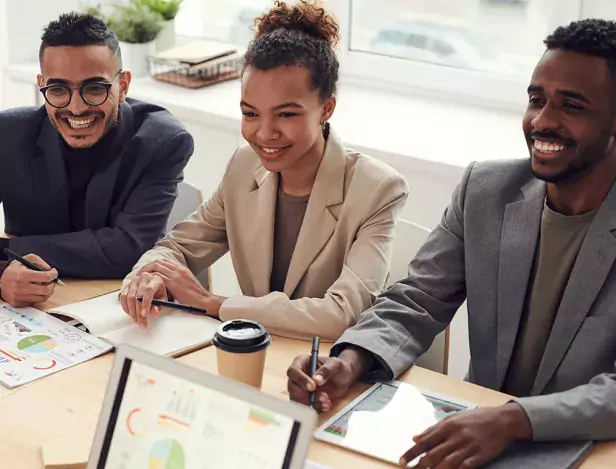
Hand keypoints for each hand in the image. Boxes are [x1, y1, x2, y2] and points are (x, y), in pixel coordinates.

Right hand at [0, 254, 56, 306]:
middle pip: (46, 290)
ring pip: (42, 298)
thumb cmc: (13, 269)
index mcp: (24, 275)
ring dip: (47, 292)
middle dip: (52, 285)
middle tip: (50, 281)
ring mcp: (19, 296)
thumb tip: (50, 270)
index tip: (54, 273)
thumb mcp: (26, 259)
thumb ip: (40, 262)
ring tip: (44, 286)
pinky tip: (35, 291)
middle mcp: (21, 287)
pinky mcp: (18, 303)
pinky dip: (38, 297)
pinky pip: (34, 302)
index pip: (46, 277)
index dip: (54, 274)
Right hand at [119, 272, 165, 327]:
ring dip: (132, 311)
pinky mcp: (126, 286)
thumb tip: (154, 314)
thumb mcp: (162, 299)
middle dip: (139, 312)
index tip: (145, 315)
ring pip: (129, 297)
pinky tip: (131, 314)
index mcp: (154, 280)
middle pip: (137, 296)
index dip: (146, 303)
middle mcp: (143, 278)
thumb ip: (159, 306)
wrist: (152, 285)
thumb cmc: (158, 292)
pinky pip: (123, 297)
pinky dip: (126, 307)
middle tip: (142, 322)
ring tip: (137, 320)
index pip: (148, 290)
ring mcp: (133, 282)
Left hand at [139, 260, 225, 316]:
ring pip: (156, 267)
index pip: (164, 261)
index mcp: (182, 269)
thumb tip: (168, 284)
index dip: (153, 264)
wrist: (205, 301)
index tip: (147, 270)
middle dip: (147, 266)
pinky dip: (150, 279)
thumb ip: (179, 281)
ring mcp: (176, 275)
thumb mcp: (188, 284)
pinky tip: (145, 284)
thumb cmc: (197, 297)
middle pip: (158, 262)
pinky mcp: (174, 283)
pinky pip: (158, 277)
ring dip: (146, 272)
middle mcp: (179, 270)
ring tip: (140, 278)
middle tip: (140, 273)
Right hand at [287, 347, 367, 411]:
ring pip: (298, 399)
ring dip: (312, 403)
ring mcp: (300, 389)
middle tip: (323, 396)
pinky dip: (316, 408)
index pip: (293, 371)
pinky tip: (326, 405)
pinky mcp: (305, 399)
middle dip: (306, 395)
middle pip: (292, 388)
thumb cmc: (338, 367)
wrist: (344, 378)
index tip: (313, 387)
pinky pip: (305, 407)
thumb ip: (326, 370)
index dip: (301, 380)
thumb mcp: (336, 364)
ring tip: (327, 401)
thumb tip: (316, 380)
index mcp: (301, 362)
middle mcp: (298, 376)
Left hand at [400, 403, 531, 467]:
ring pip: (446, 463)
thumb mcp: (453, 419)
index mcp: (447, 426)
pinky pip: (465, 467)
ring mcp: (468, 447)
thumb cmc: (475, 418)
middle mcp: (455, 436)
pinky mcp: (479, 456)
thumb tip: (415, 437)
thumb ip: (433, 429)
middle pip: (433, 454)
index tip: (401, 461)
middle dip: (420, 465)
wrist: (502, 420)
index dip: (412, 452)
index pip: (425, 441)